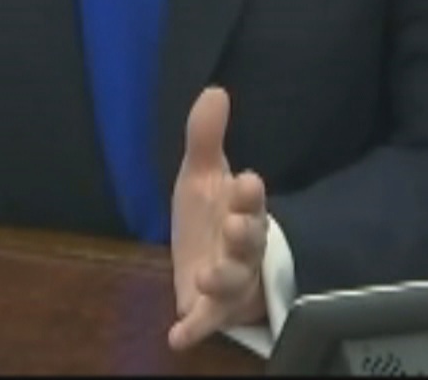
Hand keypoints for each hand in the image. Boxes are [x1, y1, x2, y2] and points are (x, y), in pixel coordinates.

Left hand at [168, 87, 269, 351]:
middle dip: (245, 233)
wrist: (215, 265)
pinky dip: (193, 329)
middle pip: (250, 241)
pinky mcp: (211, 310)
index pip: (251, 200)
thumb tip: (214, 89)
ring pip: (233, 281)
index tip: (246, 179)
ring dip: (221, 278)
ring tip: (205, 274)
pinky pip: (205, 322)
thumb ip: (206, 138)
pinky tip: (176, 337)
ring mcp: (229, 281)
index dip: (249, 193)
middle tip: (235, 223)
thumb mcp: (203, 176)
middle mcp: (242, 247)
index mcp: (242, 211)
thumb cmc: (214, 217)